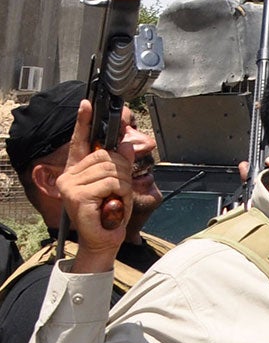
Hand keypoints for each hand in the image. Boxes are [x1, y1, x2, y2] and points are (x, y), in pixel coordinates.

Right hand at [56, 99, 129, 268]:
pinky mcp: (76, 196)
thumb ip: (119, 163)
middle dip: (123, 170)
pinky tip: (112, 204)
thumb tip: (124, 142)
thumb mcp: (119, 183)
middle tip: (120, 189)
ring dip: (122, 184)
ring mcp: (71, 186)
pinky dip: (119, 192)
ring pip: (111, 168)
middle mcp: (70, 176)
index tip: (87, 103)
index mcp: (78, 169)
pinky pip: (109, 182)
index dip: (83, 121)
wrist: (104, 239)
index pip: (79, 141)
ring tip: (116, 199)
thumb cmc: (110, 211)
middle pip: (106, 155)